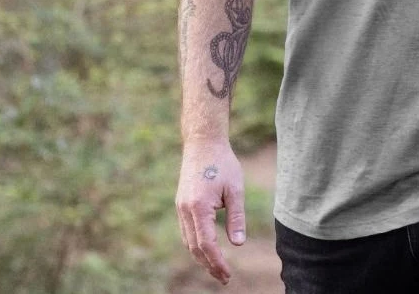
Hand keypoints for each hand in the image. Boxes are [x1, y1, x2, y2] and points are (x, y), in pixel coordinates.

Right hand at [175, 142, 245, 284]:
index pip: (206, 244)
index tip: (227, 274)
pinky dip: (195, 244)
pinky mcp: (181, 204)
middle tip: (224, 277)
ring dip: (201, 257)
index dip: (217, 262)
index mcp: (199, 207)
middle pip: (195, 247)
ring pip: (188, 241)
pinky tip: (206, 248)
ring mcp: (180, 207)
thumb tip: (238, 244)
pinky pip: (186, 231)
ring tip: (217, 267)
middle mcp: (185, 210)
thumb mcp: (235, 188)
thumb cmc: (222, 162)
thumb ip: (236, 216)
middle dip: (208, 265)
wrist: (202, 142)